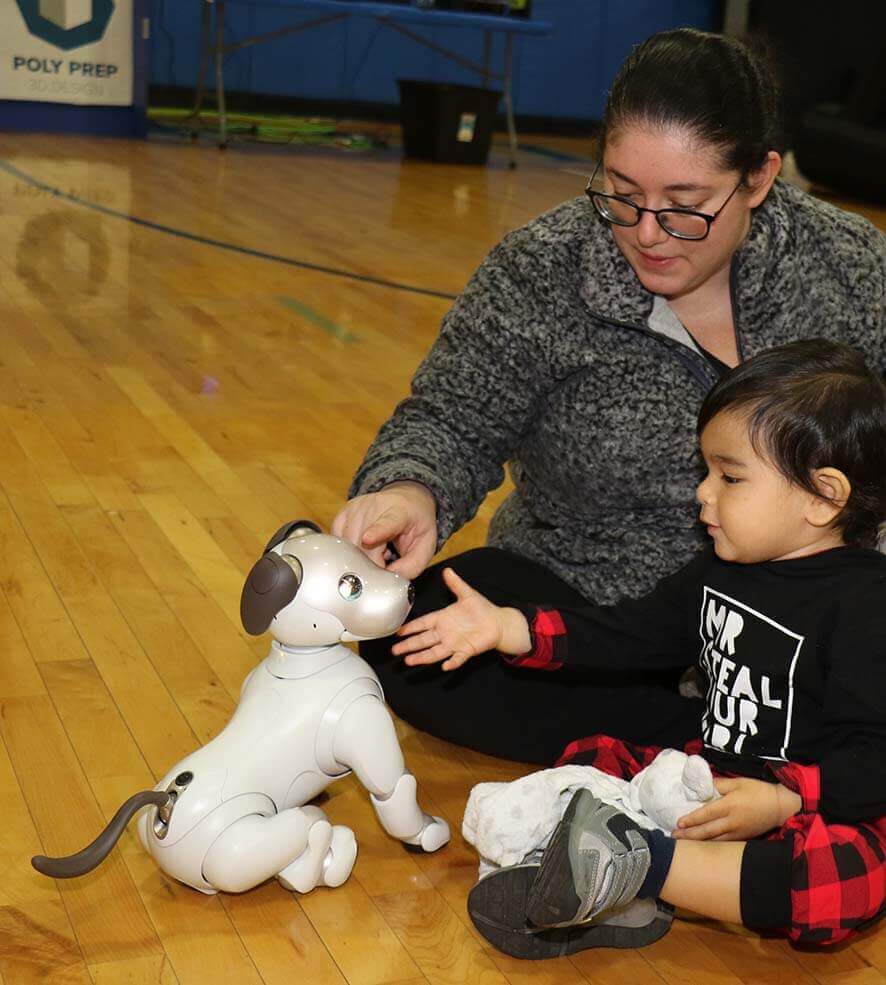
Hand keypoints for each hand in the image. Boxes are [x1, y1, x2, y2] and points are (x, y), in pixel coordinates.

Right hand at [331, 481, 437, 578]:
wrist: (408, 501)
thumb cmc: (417, 525)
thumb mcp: (426, 547)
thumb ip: (411, 567)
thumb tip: (387, 579)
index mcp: (399, 513)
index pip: (386, 524)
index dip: (376, 532)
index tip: (367, 539)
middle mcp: (375, 506)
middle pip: (363, 546)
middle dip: (373, 562)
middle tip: (387, 558)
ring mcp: (356, 509)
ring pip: (348, 546)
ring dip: (361, 557)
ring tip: (378, 548)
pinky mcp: (343, 514)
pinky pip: (339, 542)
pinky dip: (350, 551)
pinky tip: (364, 545)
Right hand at [391, 568, 530, 670]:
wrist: (498, 622)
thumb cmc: (482, 609)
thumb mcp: (467, 594)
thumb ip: (456, 584)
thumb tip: (447, 570)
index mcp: (443, 618)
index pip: (423, 623)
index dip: (410, 628)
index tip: (398, 632)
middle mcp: (445, 633)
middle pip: (423, 640)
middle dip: (409, 645)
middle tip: (395, 650)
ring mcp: (454, 643)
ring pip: (434, 652)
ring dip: (422, 656)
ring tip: (409, 661)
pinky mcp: (466, 650)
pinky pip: (457, 658)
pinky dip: (452, 662)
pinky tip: (445, 666)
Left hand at [673, 778, 801, 841]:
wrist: (781, 806)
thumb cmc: (759, 791)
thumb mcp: (738, 782)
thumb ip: (719, 784)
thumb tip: (703, 785)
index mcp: (729, 805)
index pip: (706, 814)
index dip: (691, 819)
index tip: (678, 823)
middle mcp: (732, 822)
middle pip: (707, 831)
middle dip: (689, 835)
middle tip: (674, 837)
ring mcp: (738, 832)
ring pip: (714, 840)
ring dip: (698, 842)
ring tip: (684, 843)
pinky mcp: (743, 838)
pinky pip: (724, 843)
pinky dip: (711, 845)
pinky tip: (703, 845)